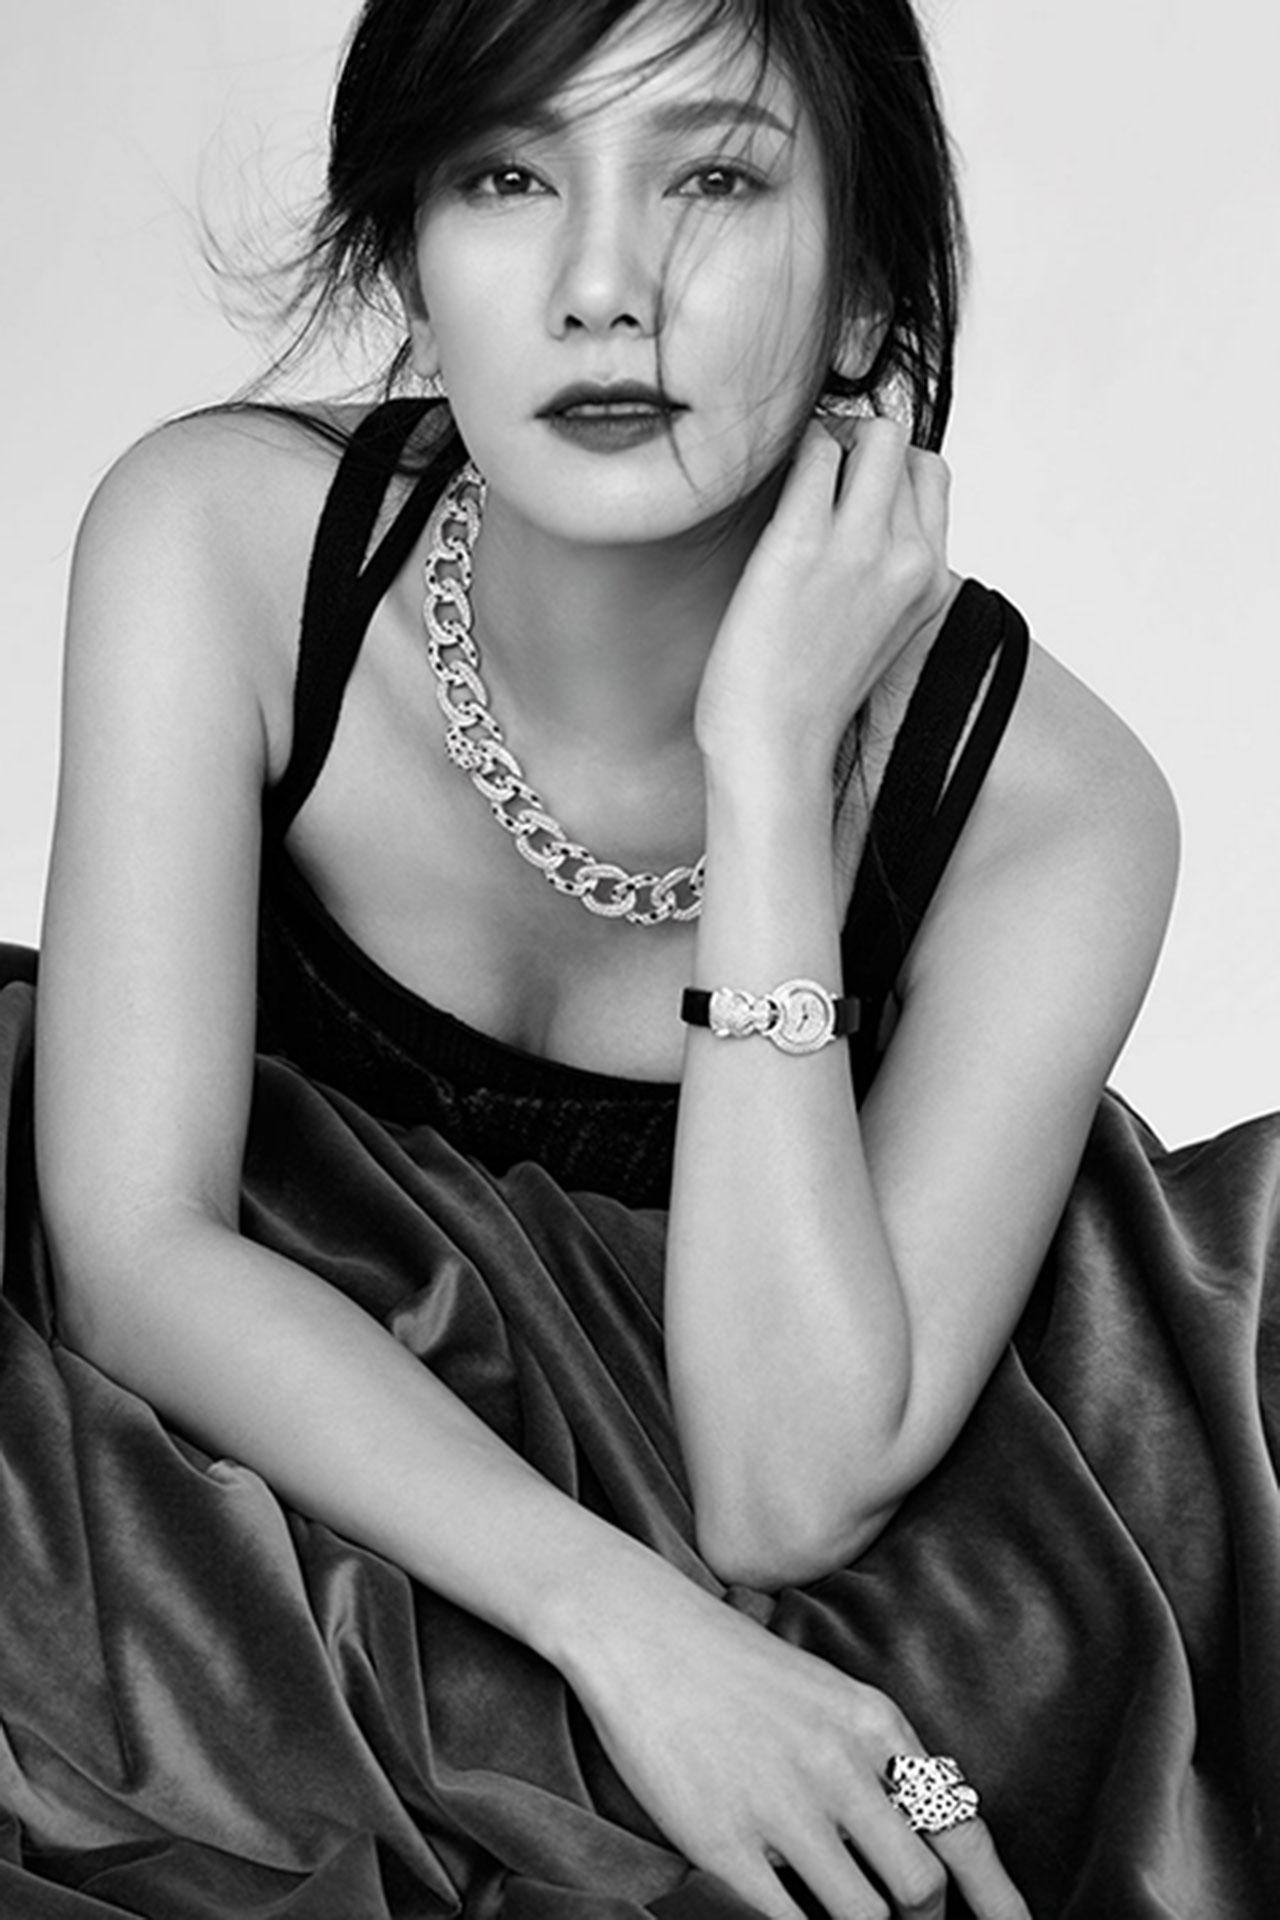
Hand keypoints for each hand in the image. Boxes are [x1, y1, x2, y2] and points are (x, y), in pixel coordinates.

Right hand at [568, 1576, 1029, 1919]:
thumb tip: (931, 1827)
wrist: (639, 1629)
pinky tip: (787, 1912)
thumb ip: (879, 1754)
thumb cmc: (732, 1663)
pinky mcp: (724, 1843)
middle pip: (921, 1889)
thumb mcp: (826, 1691)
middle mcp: (840, 1766)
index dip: (999, 1899)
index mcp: (874, 1723)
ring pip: (864, 1919)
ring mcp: (783, 1808)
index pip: (961, 1828)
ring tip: (834, 1906)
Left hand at [695, 417, 951, 782]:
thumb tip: (856, 521)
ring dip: (826, 440)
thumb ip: (885, 576)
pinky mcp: (802, 545)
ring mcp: (860, 549)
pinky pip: (814, 452)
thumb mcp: (877, 634)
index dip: (883, 469)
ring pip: (870, 434)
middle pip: (902, 445)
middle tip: (813, 472)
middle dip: (856, 442)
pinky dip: (790, 450)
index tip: (843, 487)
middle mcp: (910, 558)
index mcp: (931, 581)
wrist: (774, 751)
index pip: (930, 477)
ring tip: (789, 479)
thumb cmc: (806, 699)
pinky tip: (763, 486)